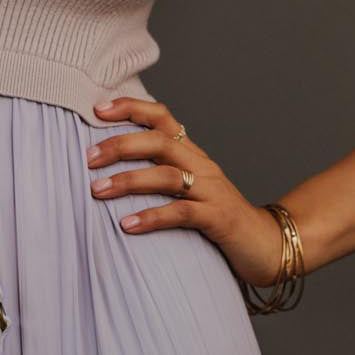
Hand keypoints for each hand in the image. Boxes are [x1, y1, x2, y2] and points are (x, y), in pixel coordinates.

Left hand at [87, 97, 284, 287]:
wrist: (266, 246)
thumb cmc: (217, 218)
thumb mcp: (188, 189)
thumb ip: (158, 174)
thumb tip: (109, 167)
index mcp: (193, 153)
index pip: (162, 118)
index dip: (131, 108)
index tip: (97, 110)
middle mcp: (202, 165)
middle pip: (160, 141)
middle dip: (120, 145)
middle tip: (88, 157)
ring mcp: (212, 191)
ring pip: (167, 175)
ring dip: (128, 181)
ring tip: (97, 190)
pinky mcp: (218, 219)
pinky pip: (182, 213)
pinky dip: (152, 216)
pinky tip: (127, 225)